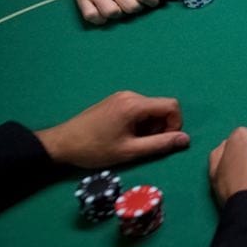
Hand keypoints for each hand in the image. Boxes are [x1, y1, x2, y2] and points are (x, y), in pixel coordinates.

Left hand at [34, 91, 188, 167]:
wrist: (61, 144)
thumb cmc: (95, 149)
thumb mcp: (130, 151)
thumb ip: (160, 144)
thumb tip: (185, 140)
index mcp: (135, 105)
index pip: (172, 106)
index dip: (175, 124)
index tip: (164, 141)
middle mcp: (131, 95)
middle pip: (161, 107)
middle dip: (161, 126)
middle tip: (145, 145)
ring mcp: (122, 97)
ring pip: (150, 109)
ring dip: (150, 126)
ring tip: (132, 141)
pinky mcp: (115, 101)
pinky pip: (138, 108)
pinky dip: (140, 122)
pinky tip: (124, 135)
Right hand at [54, 0, 169, 24]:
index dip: (153, 1)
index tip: (152, 2)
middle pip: (130, 6)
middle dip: (136, 8)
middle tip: (134, 3)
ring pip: (112, 13)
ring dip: (119, 14)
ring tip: (119, 7)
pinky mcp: (82, 1)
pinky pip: (94, 17)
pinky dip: (101, 18)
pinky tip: (104, 12)